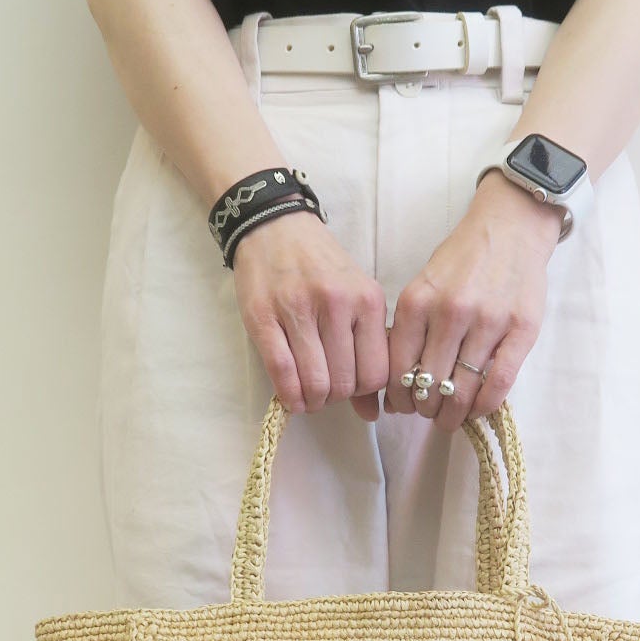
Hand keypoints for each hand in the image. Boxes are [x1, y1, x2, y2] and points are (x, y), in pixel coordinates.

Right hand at [232, 213, 387, 420]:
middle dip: (335, 397)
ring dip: (312, 401)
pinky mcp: (264, 318)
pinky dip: (289, 396)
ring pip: (315, 383)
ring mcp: (299, 310)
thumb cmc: (320, 267)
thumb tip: (372, 413)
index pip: (376, 373)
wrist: (275, 227)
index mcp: (367, 300)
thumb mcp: (356, 298)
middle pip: (345, 383)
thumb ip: (368, 351)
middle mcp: (337, 304)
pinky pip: (282, 373)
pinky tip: (291, 397)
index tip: (351, 387)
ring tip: (308, 394)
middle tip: (325, 391)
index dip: (363, 391)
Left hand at [384, 171, 563, 431]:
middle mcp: (450, 312)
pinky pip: (498, 383)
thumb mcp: (424, 285)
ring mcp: (488, 321)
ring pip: (462, 390)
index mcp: (418, 301)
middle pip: (429, 384)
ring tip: (450, 417)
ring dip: (453, 414)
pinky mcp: (521, 330)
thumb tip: (399, 382)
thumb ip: (411, 328)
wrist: (511, 226)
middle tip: (429, 413)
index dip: (399, 397)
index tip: (403, 406)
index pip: (399, 368)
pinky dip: (483, 406)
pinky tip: (476, 410)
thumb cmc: (463, 259)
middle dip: (425, 408)